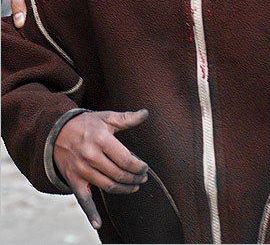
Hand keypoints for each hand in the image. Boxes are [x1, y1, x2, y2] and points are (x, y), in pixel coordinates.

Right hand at [54, 109, 149, 229]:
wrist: (56, 132)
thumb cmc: (86, 124)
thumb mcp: (106, 118)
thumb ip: (127, 118)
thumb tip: (146, 113)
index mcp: (101, 140)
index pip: (126, 159)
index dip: (139, 166)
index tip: (145, 168)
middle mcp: (91, 156)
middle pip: (119, 174)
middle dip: (134, 178)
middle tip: (143, 178)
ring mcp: (81, 170)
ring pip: (108, 186)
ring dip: (123, 189)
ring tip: (134, 186)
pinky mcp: (73, 180)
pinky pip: (83, 200)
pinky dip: (90, 213)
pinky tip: (98, 224)